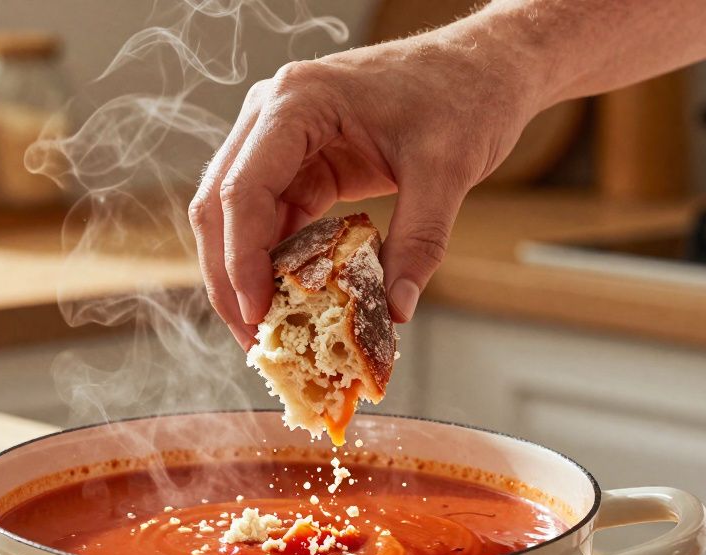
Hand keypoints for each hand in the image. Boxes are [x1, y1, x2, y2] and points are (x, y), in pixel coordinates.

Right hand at [190, 22, 542, 347]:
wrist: (484, 66)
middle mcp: (273, 116)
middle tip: (253, 337)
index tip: (259, 312)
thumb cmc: (465, 95)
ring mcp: (280, 139)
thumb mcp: (447, 170)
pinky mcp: (300, 163)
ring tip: (267, 329)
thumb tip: (398, 309)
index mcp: (298, 102)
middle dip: (229, 276)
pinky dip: (276, 261)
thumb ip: (419, 241)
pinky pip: (271, 218)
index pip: (244, 189)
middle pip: (221, 205)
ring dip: (246, 273)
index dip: (242, 258)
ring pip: (236, 217)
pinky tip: (291, 299)